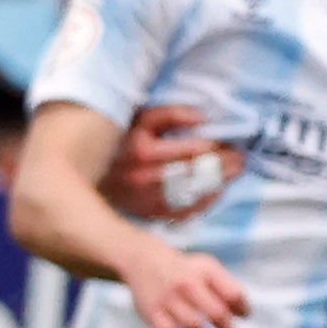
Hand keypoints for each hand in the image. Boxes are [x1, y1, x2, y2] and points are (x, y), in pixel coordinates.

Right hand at [104, 101, 237, 222]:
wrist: (87, 171)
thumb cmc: (118, 140)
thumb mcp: (138, 117)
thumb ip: (168, 114)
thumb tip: (201, 119)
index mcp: (142, 150)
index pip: (191, 150)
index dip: (215, 147)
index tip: (229, 143)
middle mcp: (143, 178)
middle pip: (194, 173)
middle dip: (222, 166)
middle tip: (238, 160)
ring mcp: (145, 199)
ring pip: (190, 194)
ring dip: (216, 184)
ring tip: (231, 175)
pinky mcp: (145, 213)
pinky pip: (180, 212)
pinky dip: (202, 204)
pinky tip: (214, 194)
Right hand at [120, 235, 248, 327]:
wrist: (144, 262)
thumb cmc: (183, 270)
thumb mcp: (207, 267)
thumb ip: (226, 286)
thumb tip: (241, 314)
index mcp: (205, 272)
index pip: (232, 293)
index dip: (242, 308)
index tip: (244, 317)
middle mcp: (187, 284)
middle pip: (216, 313)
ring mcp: (169, 299)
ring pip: (194, 327)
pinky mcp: (153, 313)